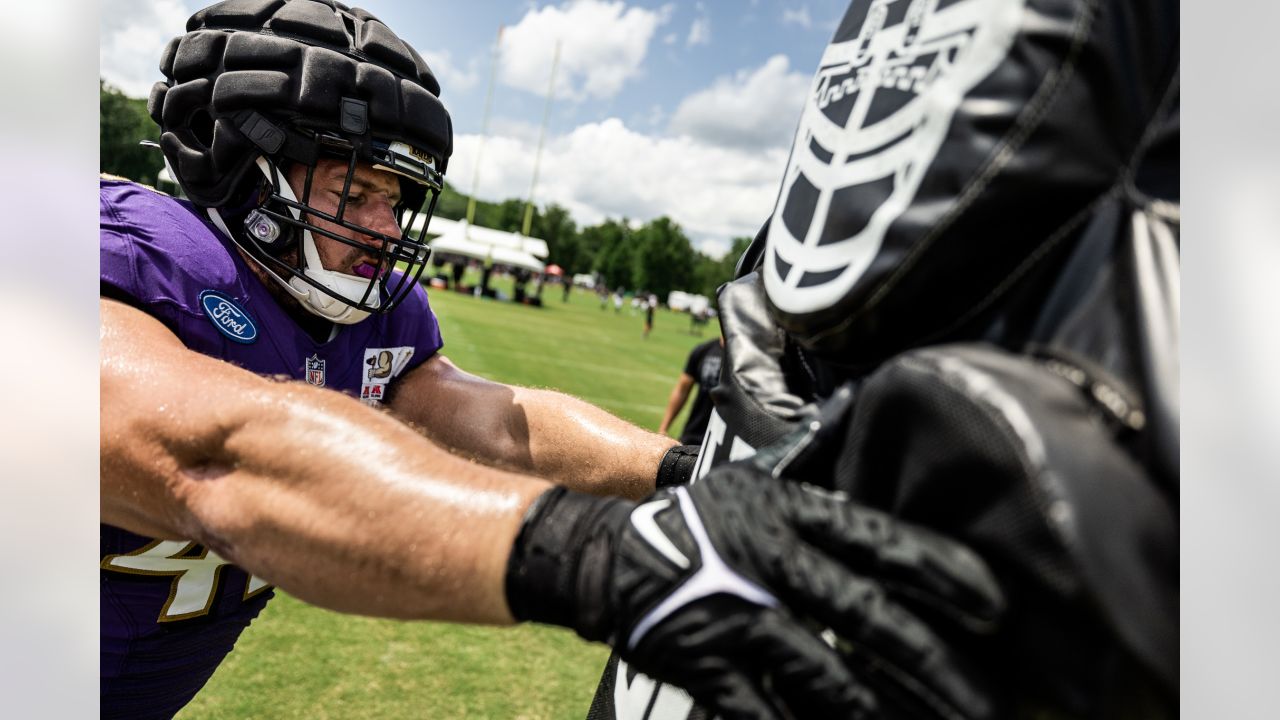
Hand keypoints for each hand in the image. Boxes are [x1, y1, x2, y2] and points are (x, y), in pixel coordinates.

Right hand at [506, 463, 1003, 719]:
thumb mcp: (757, 482)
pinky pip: (766, 711)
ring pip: (824, 674)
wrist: (613, 560)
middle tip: (987, 699)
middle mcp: (769, 563)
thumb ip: (817, 477)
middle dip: (930, 662)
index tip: (994, 605)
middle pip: (864, 614)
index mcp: (788, 513)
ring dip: (883, 710)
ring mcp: (736, 617)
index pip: (877, 539)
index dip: (940, 572)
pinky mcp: (707, 664)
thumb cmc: (703, 522)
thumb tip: (866, 423)